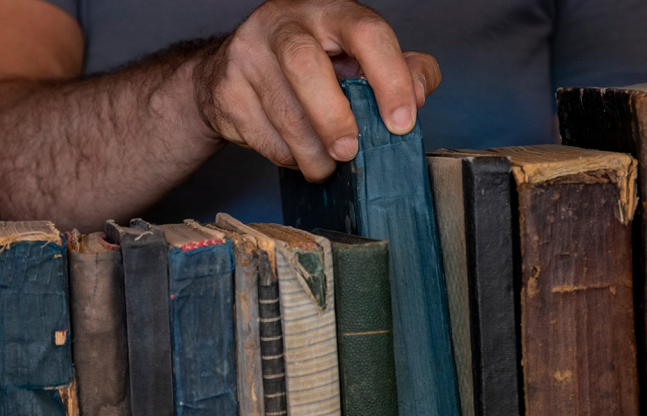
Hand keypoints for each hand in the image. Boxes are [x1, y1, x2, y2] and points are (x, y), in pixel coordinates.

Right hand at [193, 0, 440, 180]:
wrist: (232, 72)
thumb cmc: (311, 65)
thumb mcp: (358, 59)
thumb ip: (400, 70)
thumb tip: (419, 95)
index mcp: (329, 10)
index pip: (366, 32)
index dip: (389, 77)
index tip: (402, 121)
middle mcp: (283, 23)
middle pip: (305, 64)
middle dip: (332, 117)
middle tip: (349, 152)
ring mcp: (247, 55)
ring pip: (284, 112)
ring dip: (312, 152)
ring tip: (328, 168)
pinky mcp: (227, 91)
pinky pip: (263, 136)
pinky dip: (288, 157)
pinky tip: (298, 156)